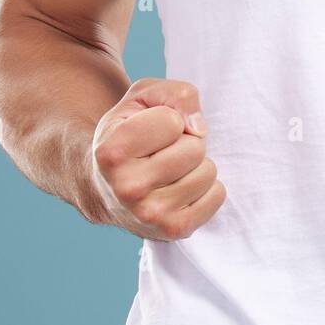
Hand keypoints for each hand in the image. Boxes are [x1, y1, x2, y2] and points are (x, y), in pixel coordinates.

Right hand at [89, 78, 225, 240]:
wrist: (107, 187)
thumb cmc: (130, 132)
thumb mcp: (144, 97)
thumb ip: (176, 94)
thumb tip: (198, 128)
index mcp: (112, 152)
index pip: (173, 121)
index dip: (168, 119)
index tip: (149, 129)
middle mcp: (127, 188)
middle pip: (195, 148)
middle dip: (186, 143)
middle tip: (162, 152)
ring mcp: (150, 214)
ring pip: (208, 172)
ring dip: (196, 165)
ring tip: (171, 170)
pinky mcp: (173, 230)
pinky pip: (217, 195)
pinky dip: (207, 187)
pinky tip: (181, 187)